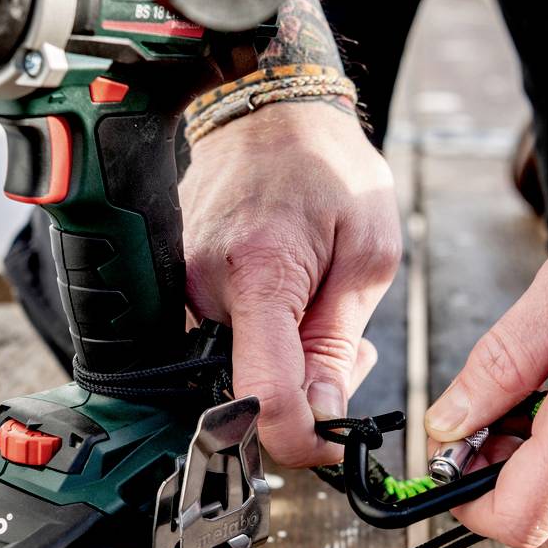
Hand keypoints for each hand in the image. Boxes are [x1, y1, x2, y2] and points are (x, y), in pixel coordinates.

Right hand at [181, 101, 401, 466]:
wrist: (271, 107)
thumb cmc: (329, 168)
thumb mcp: (367, 255)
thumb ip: (338, 343)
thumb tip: (320, 415)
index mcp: (258, 277)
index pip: (261, 398)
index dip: (301, 439)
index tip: (332, 440)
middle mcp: (204, 289)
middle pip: (248, 392)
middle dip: (306, 394)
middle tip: (347, 349)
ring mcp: (184, 287)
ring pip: (236, 370)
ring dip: (289, 363)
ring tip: (322, 308)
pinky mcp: (180, 285)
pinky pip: (222, 339)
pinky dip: (265, 339)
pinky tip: (291, 303)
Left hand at [425, 173, 547, 547]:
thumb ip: (501, 362)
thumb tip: (449, 421)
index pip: (515, 515)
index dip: (462, 501)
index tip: (440, 459)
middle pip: (538, 528)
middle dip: (486, 497)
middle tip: (466, 437)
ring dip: (526, 495)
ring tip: (501, 439)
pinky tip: (540, 504)